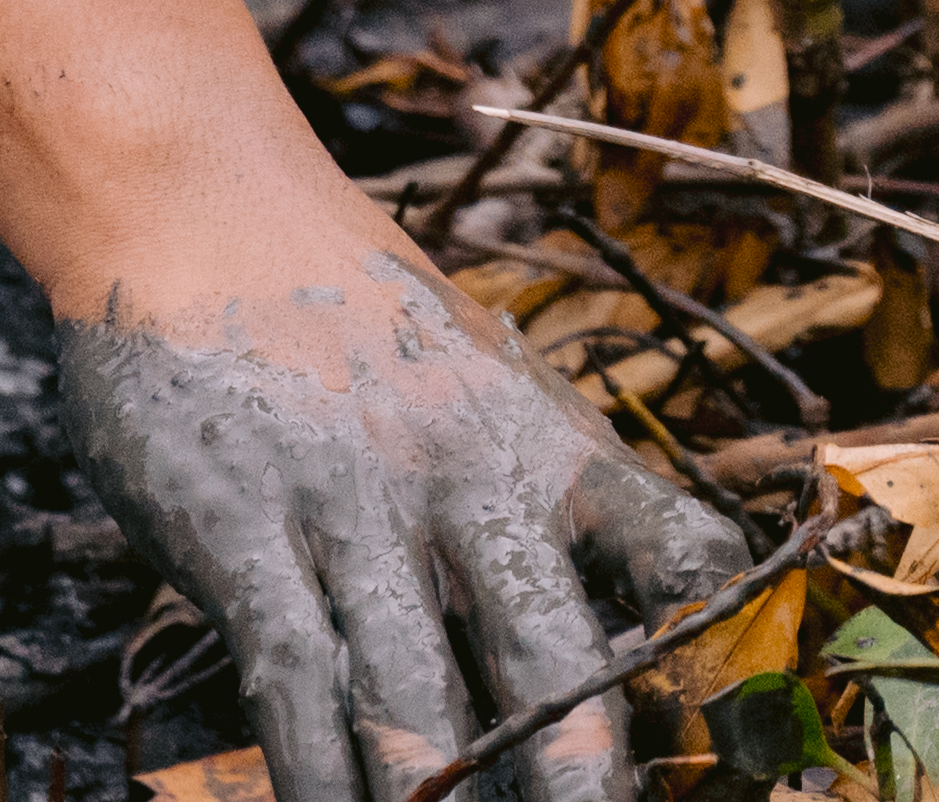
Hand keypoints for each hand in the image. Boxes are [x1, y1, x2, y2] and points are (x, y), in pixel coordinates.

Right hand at [57, 225, 744, 801]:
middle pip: (551, 658)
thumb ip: (538, 493)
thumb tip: (609, 641)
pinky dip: (320, 778)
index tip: (745, 755)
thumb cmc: (348, 311)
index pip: (681, 553)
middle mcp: (464, 476)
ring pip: (414, 696)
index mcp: (545, 441)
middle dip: (579, 784)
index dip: (725, 663)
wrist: (193, 196)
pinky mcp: (237, 527)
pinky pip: (293, 680)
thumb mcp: (479, 377)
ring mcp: (348, 504)